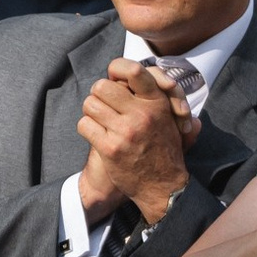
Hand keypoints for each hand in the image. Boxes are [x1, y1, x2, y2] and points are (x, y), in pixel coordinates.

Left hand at [76, 59, 199, 226]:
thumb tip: (146, 72)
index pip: (133, 70)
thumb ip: (160, 95)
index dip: (117, 69)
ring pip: (90, 104)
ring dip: (91, 112)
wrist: (162, 186)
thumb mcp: (172, 119)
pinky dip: (87, 129)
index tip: (115, 78)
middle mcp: (141, 114)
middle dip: (99, 95)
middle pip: (101, 86)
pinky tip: (97, 136)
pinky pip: (84, 125)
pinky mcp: (110, 148)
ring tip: (100, 122)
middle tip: (104, 106)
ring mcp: (125, 131)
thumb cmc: (164, 150)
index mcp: (157, 102)